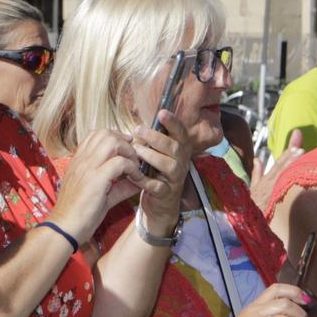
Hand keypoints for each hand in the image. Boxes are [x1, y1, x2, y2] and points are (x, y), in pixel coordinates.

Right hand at [50, 128, 145, 239]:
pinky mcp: (95, 179)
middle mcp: (82, 160)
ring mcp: (87, 168)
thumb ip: (119, 186)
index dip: (116, 138)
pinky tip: (136, 180)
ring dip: (128, 152)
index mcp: (79, 161)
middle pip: (105, 133)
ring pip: (112, 141)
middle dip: (124, 142)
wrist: (65, 228)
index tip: (126, 152)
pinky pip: (120, 162)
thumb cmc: (79, 214)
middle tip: (133, 159)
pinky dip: (132, 168)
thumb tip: (137, 181)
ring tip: (134, 168)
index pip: (96, 135)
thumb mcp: (101, 196)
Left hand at [129, 112, 196, 240]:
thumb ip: (151, 141)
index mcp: (179, 150)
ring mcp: (176, 179)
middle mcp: (182, 163)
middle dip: (157, 137)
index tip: (162, 112)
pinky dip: (145, 180)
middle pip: (175, 147)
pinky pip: (158, 186)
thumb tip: (139, 124)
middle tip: (138, 130)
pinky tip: (134, 175)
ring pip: (170, 165)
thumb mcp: (156, 154)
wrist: (159, 204)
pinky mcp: (167, 194)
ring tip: (136, 151)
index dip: (173, 122)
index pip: (181, 133)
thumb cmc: (155, 173)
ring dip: (152, 156)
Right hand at [250, 129, 304, 207]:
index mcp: (267, 180)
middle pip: (282, 167)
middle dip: (291, 154)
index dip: (289, 150)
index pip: (280, 162)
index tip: (297, 135)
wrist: (248, 224)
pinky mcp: (275, 204)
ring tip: (300, 153)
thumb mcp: (253, 189)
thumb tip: (258, 159)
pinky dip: (289, 182)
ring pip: (283, 177)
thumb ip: (257, 173)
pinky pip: (284, 191)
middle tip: (299, 142)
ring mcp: (273, 194)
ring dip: (290, 165)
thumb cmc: (253, 207)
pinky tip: (298, 175)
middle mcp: (270, 185)